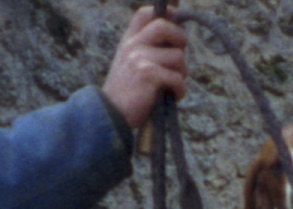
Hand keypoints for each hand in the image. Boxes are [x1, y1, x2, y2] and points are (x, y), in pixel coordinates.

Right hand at [104, 7, 190, 138]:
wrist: (111, 114)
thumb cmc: (129, 93)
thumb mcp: (133, 64)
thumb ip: (149, 50)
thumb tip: (179, 40)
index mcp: (129, 40)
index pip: (146, 13)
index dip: (166, 11)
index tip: (176, 10)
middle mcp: (132, 45)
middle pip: (165, 27)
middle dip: (181, 40)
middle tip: (179, 58)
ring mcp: (139, 58)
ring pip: (178, 57)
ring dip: (181, 75)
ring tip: (169, 86)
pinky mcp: (148, 74)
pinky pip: (178, 79)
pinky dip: (180, 91)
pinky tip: (171, 96)